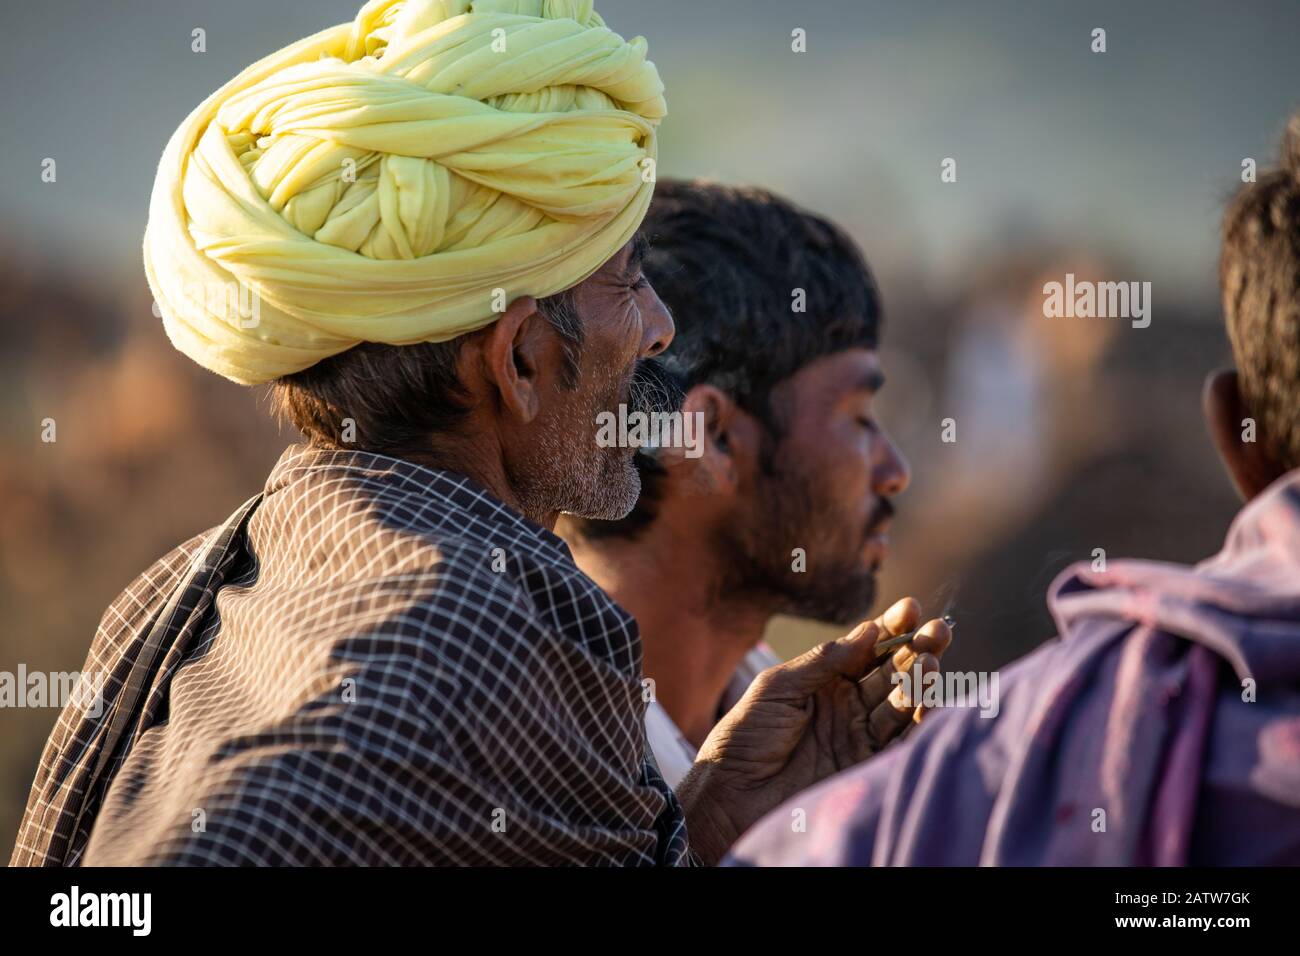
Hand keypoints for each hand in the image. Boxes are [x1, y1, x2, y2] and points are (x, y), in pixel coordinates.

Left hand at [676, 597, 952, 863]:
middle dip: (917, 650)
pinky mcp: (865, 767)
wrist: (731, 797)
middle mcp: (848, 704)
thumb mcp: (777, 688)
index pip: (866, 648)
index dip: (891, 628)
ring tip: (931, 662)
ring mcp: (859, 735)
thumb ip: (823, 660)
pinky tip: (930, 701)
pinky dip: (919, 723)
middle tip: (939, 630)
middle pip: (892, 672)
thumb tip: (870, 630)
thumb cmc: (744, 737)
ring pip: (901, 703)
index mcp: (824, 680)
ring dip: (920, 682)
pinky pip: (901, 742)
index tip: (912, 608)